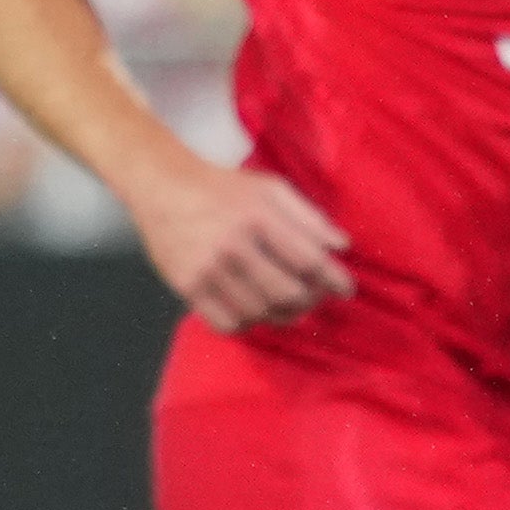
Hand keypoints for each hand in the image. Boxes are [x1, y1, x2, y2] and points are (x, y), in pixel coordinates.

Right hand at [129, 148, 352, 329]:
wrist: (163, 185)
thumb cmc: (224, 187)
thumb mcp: (271, 188)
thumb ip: (309, 216)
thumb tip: (342, 246)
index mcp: (258, 216)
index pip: (308, 260)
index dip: (333, 279)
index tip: (346, 289)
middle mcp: (233, 244)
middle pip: (286, 292)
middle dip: (310, 301)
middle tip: (314, 298)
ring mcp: (207, 268)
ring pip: (259, 312)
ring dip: (282, 316)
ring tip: (289, 307)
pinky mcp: (187, 285)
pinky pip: (226, 323)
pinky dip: (247, 324)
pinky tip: (254, 311)